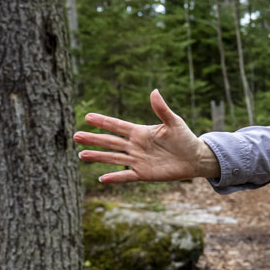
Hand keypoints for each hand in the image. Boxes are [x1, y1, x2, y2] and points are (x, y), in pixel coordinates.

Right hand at [75, 90, 219, 183]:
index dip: (103, 122)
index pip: (117, 126)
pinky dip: (115, 177)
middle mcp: (135, 146)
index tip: (87, 117)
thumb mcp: (174, 122)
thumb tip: (154, 91)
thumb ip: (162, 109)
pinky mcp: (143, 174)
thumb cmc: (185, 138)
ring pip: (113, 158)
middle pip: (110, 142)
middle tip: (75, 136)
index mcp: (140, 132)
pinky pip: (126, 176)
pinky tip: (101, 178)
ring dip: (98, 156)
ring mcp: (138, 160)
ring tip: (82, 155)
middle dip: (93, 139)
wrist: (194, 158)